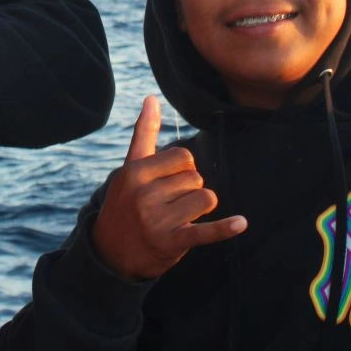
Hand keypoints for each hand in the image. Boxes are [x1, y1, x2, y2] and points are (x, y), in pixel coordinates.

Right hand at [90, 96, 246, 279]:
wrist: (110, 252)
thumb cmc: (124, 203)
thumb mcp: (129, 168)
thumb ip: (144, 133)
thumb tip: (151, 98)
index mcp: (135, 173)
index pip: (183, 157)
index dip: (183, 168)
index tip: (169, 181)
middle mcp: (145, 195)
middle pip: (195, 178)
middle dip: (189, 189)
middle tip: (169, 204)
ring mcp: (158, 220)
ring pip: (205, 199)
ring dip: (200, 208)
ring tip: (181, 217)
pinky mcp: (172, 243)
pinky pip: (206, 232)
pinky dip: (225, 228)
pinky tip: (241, 224)